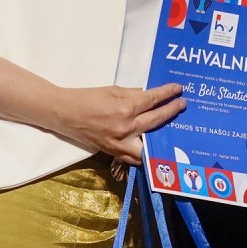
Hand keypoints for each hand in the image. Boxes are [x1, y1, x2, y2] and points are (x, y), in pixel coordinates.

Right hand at [53, 82, 185, 165]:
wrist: (65, 114)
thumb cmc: (87, 98)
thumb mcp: (112, 90)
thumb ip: (133, 94)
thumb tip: (148, 97)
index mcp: (125, 108)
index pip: (152, 100)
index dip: (167, 93)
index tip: (178, 89)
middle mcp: (126, 128)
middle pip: (156, 120)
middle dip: (171, 111)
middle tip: (181, 104)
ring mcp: (120, 143)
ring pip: (149, 145)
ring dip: (162, 137)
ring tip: (171, 128)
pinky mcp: (114, 152)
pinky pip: (135, 157)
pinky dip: (145, 153)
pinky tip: (153, 147)